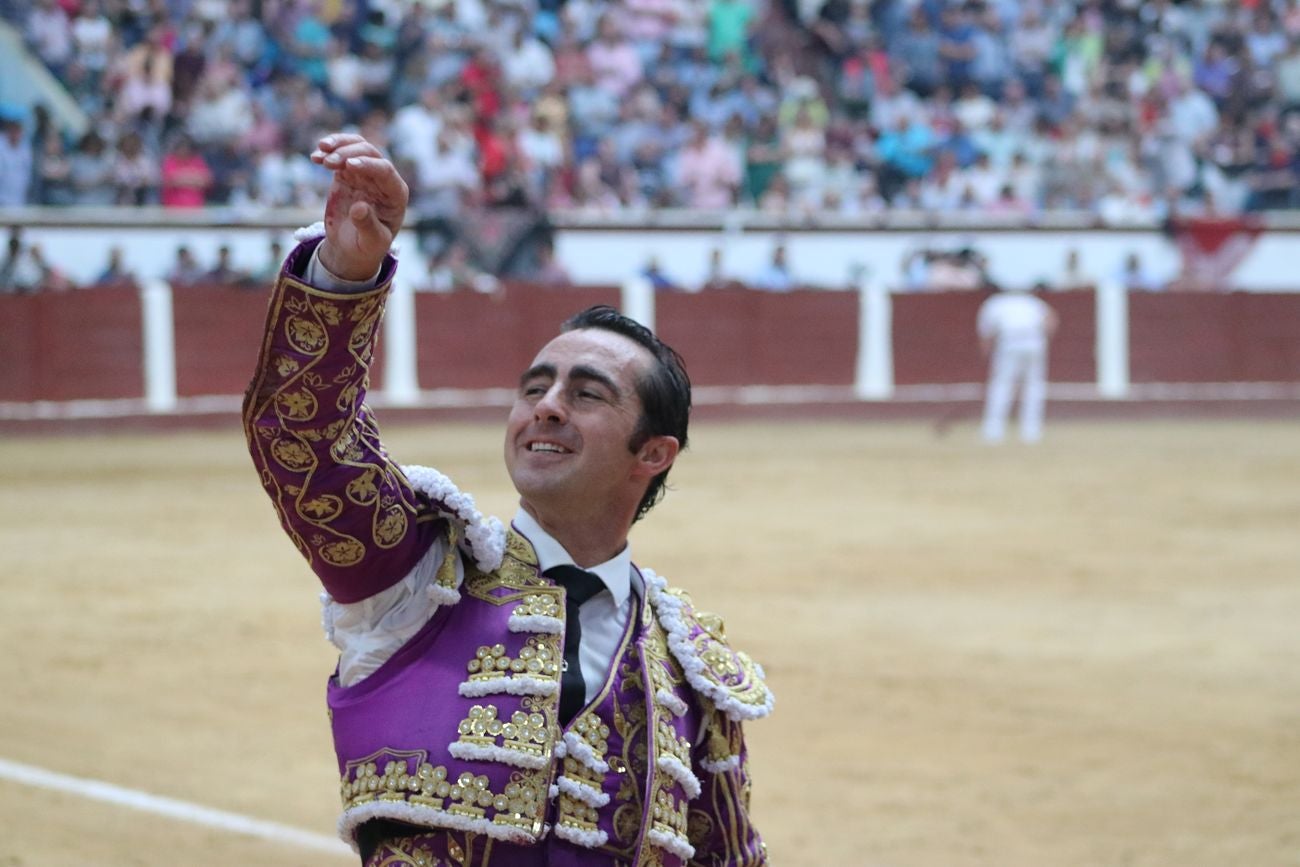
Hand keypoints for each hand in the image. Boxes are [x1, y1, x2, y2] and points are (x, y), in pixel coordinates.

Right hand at [310, 134, 408, 281]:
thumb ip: (367, 225)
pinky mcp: (347, 174)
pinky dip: (328, 152)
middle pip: (369, 153)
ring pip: (355, 147)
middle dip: (348, 153)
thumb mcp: (370, 242)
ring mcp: (365, 174)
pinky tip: (315, 157)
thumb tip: (359, 207)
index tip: (348, 166)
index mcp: (396, 194)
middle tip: (328, 162)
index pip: (385, 171)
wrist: (351, 249)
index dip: (368, 165)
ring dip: (338, 145)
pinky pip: (340, 155)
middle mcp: (382, 180)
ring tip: (319, 152)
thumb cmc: (367, 247)